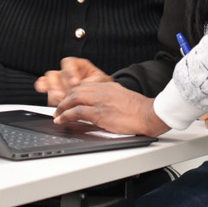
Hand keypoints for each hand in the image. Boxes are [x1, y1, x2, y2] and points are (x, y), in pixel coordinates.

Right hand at [34, 57, 110, 106]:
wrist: (100, 99)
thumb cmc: (102, 87)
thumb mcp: (102, 82)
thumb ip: (95, 81)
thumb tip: (88, 84)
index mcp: (79, 65)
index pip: (69, 62)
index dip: (70, 72)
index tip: (75, 82)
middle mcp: (67, 72)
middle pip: (59, 73)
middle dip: (62, 85)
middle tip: (66, 94)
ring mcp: (59, 80)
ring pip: (49, 78)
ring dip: (53, 88)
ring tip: (60, 97)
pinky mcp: (53, 90)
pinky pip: (43, 84)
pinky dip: (42, 86)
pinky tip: (44, 91)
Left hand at [53, 82, 170, 136]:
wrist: (150, 114)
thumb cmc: (140, 110)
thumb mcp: (124, 99)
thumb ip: (111, 100)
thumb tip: (104, 107)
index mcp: (108, 87)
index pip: (84, 86)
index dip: (73, 94)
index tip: (68, 101)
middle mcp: (102, 91)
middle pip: (76, 90)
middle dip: (65, 100)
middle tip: (59, 108)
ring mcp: (100, 101)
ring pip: (73, 98)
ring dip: (62, 107)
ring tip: (57, 115)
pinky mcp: (100, 113)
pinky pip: (77, 112)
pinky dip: (67, 115)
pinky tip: (62, 120)